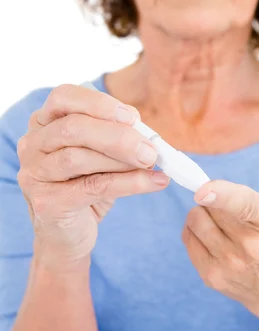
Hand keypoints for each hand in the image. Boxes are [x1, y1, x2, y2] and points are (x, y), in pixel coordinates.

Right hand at [17, 84, 169, 269]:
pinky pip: (92, 187)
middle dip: (117, 136)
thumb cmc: (86, 184)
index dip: (99, 104)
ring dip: (122, 161)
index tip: (133, 117)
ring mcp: (34, 174)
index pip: (64, 97)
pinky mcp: (47, 202)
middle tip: (150, 149)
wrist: (68, 233)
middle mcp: (32, 144)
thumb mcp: (101, 153)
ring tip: (151, 165)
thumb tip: (146, 132)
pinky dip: (129, 183)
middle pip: (73, 128)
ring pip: (78, 157)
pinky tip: (154, 182)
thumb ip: (117, 134)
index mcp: (43, 122)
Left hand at [182, 156, 258, 322]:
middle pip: (211, 205)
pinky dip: (195, 229)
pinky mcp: (211, 276)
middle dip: (215, 198)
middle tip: (232, 207)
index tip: (202, 189)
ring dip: (203, 212)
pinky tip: (214, 234)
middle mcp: (249, 247)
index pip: (243, 206)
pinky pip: (188, 237)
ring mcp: (228, 264)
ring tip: (222, 220)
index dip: (221, 195)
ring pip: (196, 219)